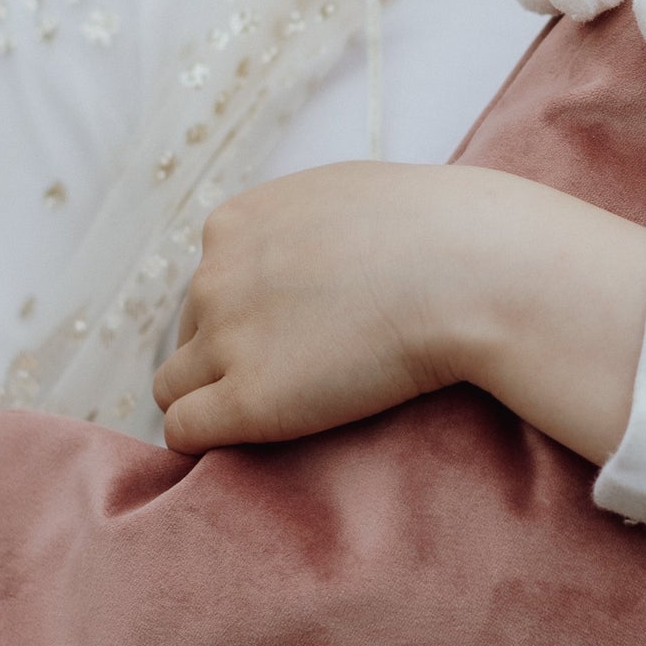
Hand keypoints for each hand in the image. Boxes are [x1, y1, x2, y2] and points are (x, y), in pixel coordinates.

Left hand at [152, 162, 645, 463]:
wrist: (471, 271)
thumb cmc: (438, 232)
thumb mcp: (350, 198)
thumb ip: (306, 227)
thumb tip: (308, 259)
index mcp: (237, 223)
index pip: (209, 282)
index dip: (244, 316)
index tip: (288, 337)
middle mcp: (216, 276)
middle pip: (191, 333)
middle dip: (227, 357)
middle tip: (291, 379)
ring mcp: (227, 339)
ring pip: (174, 385)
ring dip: (210, 401)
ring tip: (269, 418)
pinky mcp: (248, 401)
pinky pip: (184, 431)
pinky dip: (207, 442)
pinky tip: (245, 447)